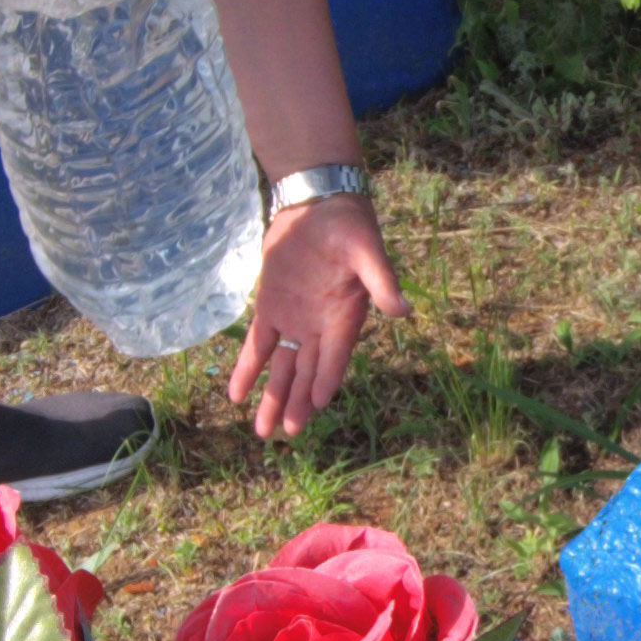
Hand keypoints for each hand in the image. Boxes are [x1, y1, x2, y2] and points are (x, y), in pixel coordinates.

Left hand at [227, 193, 409, 438]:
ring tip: (262, 430)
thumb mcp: (367, 250)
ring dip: (273, 397)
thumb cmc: (349, 227)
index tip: (318, 404)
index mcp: (344, 318)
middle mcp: (319, 327)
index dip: (326, 380)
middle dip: (297, 403)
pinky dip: (248, 369)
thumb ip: (381, 281)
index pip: (334, 357)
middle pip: (306, 373)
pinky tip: (236, 395)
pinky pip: (258, 346)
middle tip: (288, 433)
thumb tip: (403, 311)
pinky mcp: (270, 309)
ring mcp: (293, 321)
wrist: (317, 207)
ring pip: (282, 368)